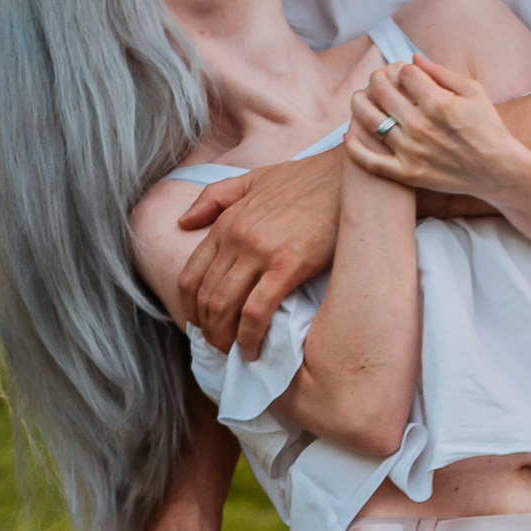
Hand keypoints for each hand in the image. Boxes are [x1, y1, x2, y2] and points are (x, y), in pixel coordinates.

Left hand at [177, 149, 344, 356]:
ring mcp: (260, 252)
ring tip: (234, 352)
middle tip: (220, 346)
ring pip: (225, 307)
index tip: (201, 325)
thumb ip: (215, 198)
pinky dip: (249, 336)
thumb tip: (183, 223)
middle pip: (206, 297)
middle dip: (208, 330)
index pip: (191, 276)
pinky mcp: (288, 265)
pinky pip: (256, 311)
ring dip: (224, 338)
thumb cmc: (305, 181)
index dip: (190, 309)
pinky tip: (253, 349)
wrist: (346, 178)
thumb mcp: (252, 180)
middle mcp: (236, 238)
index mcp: (225, 223)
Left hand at [346, 51, 523, 205]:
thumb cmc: (488, 127)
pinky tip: (348, 135)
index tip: (406, 74)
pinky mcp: (407, 173)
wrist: (498, 170)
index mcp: (437, 102)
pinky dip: (355, 148)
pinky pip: (370, 162)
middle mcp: (420, 126)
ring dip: (359, 104)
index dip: (403, 69)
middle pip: (382, 91)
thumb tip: (413, 58)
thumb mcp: (473, 91)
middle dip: (377, 78)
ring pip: (370, 121)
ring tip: (360, 98)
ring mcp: (411, 151)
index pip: (404, 74)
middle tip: (378, 79)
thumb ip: (442, 72)